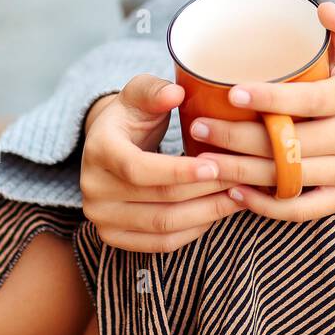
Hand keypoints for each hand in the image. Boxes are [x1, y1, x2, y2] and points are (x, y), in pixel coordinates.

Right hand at [80, 75, 244, 251]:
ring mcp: (102, 217)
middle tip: (240, 179)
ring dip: (206, 213)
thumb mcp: (141, 93)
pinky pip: (161, 244)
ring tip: (238, 197)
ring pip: (164, 225)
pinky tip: (217, 213)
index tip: (215, 167)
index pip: (139, 169)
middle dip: (205, 190)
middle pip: (158, 199)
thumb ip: (156, 91)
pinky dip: (194, 231)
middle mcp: (93, 189)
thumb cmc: (133, 115)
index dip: (179, 171)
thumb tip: (175, 93)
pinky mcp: (113, 238)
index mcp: (98, 150)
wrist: (111, 145)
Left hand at [188, 2, 334, 221]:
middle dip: (240, 139)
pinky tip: (234, 191)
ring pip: (290, 178)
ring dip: (243, 173)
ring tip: (204, 160)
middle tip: (199, 128)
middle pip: (292, 144)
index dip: (272, 99)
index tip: (233, 93)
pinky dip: (266, 205)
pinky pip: (302, 210)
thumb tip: (324, 7)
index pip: (311, 100)